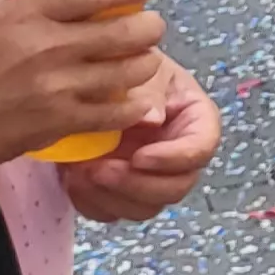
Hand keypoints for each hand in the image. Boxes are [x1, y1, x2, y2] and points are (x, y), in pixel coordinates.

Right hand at [0, 0, 172, 181]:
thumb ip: (11, 4)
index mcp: (24, 17)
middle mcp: (48, 49)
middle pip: (127, 31)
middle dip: (150, 25)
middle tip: (150, 25)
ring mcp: (57, 89)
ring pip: (131, 71)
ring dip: (146, 62)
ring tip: (143, 59)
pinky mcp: (58, 125)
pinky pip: (116, 113)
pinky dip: (134, 105)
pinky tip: (136, 100)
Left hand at [60, 53, 219, 221]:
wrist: (86, 75)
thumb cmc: (121, 63)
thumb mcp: (139, 65)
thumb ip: (147, 90)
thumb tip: (152, 119)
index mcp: (193, 120)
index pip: (201, 148)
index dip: (176, 159)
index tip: (140, 157)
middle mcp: (177, 154)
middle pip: (177, 187)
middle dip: (139, 185)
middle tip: (102, 169)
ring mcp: (148, 176)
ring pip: (146, 207)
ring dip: (113, 197)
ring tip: (81, 171)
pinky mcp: (118, 189)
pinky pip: (111, 211)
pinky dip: (91, 202)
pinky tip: (72, 178)